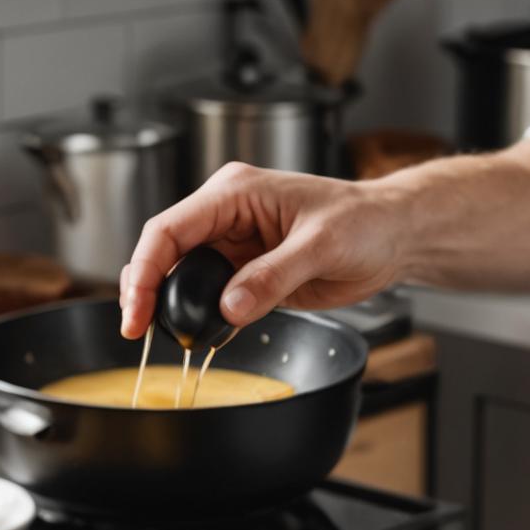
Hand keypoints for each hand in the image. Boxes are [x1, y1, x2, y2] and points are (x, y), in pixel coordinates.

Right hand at [119, 163, 410, 338]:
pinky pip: (211, 296)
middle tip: (138, 330)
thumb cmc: (364, 221)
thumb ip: (273, 276)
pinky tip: (200, 337)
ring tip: (163, 336)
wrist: (391, 236)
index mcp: (235, 193)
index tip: (138, 308)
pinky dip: (201, 317)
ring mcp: (235, 247)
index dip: (146, 268)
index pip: (170, 228)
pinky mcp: (248, 274)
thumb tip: (230, 306)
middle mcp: (227, 217)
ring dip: (171, 305)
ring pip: (183, 276)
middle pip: (165, 252)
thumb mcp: (321, 245)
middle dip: (147, 290)